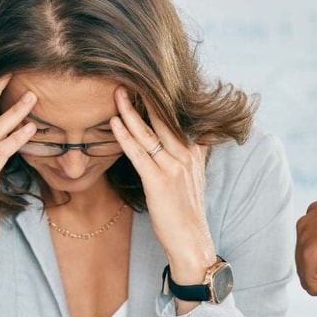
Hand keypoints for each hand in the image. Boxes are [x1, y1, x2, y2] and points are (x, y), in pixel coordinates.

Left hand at [109, 87, 215, 284]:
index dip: (157, 100)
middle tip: (126, 75)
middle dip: (143, 97)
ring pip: (149, 133)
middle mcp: (185, 155)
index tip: (142, 81)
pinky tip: (114, 123)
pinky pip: (139, 153)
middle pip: (162, 119)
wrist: (192, 242)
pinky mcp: (159, 181)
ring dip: (130, 111)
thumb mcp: (196, 177)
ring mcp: (173, 167)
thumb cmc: (187, 211)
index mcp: (192, 151)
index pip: (173, 118)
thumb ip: (198, 152)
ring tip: (116, 91)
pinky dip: (126, 136)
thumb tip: (201, 134)